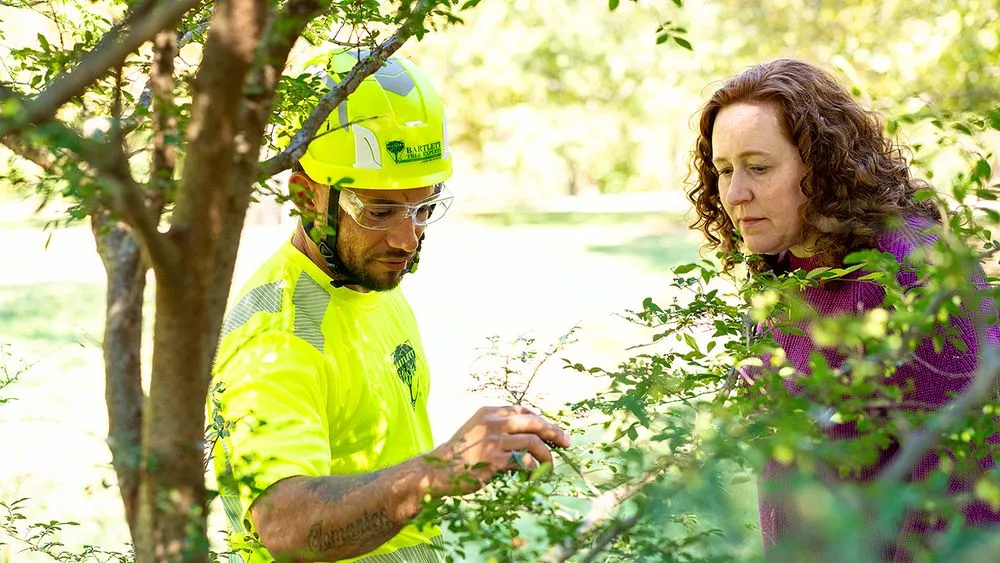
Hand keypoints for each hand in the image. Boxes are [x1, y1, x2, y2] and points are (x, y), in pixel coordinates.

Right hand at [426, 405, 570, 494]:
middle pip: (534, 422)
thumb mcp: (477, 431)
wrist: (436, 470)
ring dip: (546, 456)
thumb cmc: (459, 454)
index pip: (523, 411)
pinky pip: (524, 461)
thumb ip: (499, 429)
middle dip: (554, 432)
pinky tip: (532, 476)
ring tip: (549, 467)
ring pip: (533, 442)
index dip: (542, 421)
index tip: (553, 431)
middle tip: (566, 443)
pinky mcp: (494, 460)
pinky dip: (533, 469)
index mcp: (489, 412)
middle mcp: (492, 422)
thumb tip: (530, 438)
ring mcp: (493, 441)